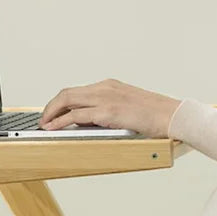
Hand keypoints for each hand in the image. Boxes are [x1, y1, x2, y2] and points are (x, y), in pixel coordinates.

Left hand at [39, 79, 181, 138]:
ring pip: (67, 100)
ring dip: (52, 113)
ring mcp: (106, 98)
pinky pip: (77, 115)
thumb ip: (109, 114)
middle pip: (67, 93)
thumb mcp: (128, 110)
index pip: (78, 92)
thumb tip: (91, 125)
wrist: (173, 116)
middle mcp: (105, 88)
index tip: (53, 114)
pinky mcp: (108, 111)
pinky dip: (61, 121)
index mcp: (110, 86)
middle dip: (51, 107)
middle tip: (43, 120)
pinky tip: (54, 129)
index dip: (61, 103)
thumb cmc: (156, 117)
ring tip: (44, 125)